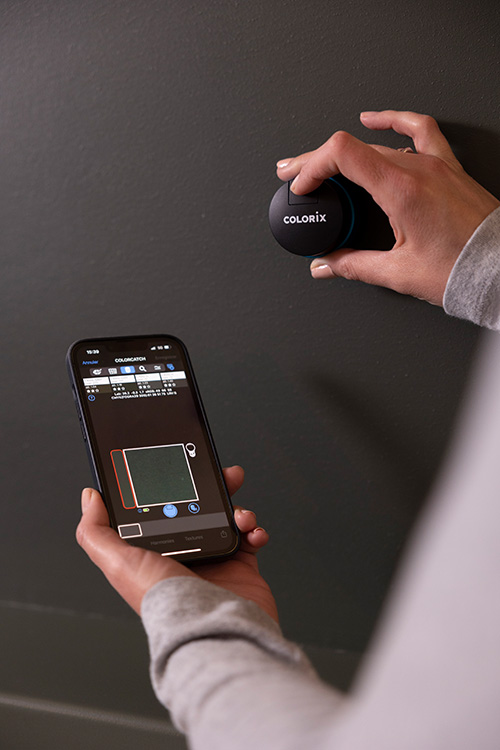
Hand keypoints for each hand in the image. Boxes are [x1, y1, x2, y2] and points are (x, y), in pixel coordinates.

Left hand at [76, 466, 277, 621]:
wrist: (210, 628)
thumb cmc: (165, 603)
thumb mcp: (119, 563)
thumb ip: (97, 533)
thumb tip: (89, 499)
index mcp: (154, 552)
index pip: (160, 509)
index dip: (169, 488)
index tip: (178, 470)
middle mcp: (184, 554)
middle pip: (198, 507)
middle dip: (212, 488)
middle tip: (221, 476)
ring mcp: (214, 560)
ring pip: (226, 517)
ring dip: (236, 506)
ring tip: (239, 512)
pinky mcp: (240, 567)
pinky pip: (249, 537)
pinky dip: (254, 528)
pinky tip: (250, 530)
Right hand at [276, 110, 499, 305]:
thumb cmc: (462, 269)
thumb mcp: (398, 273)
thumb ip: (353, 265)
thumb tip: (325, 265)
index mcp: (402, 190)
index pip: (343, 154)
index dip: (312, 165)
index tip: (301, 186)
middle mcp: (418, 169)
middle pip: (353, 148)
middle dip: (317, 163)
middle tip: (294, 176)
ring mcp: (435, 164)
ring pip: (379, 143)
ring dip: (346, 151)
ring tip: (323, 161)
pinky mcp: (447, 169)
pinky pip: (420, 130)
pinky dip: (394, 121)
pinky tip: (376, 121)